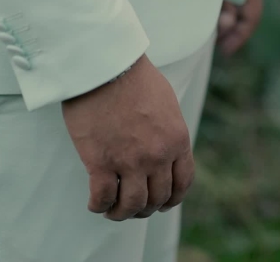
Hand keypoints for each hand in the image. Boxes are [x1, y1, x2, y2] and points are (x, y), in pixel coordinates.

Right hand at [62, 54, 194, 220]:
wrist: (106, 66)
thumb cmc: (134, 77)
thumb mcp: (167, 104)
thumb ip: (169, 130)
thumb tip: (165, 146)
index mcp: (177, 140)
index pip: (183, 182)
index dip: (173, 199)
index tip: (162, 203)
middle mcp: (158, 155)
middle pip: (157, 198)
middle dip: (145, 208)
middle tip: (131, 206)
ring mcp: (131, 161)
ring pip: (132, 205)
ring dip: (122, 213)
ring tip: (111, 210)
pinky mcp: (101, 162)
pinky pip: (103, 197)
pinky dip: (99, 206)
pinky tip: (95, 203)